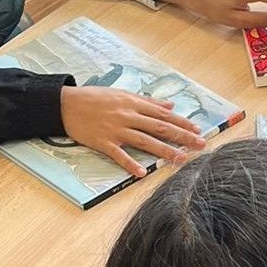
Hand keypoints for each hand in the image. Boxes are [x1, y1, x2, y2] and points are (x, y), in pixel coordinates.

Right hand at [58, 85, 206, 176]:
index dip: (182, 122)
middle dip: (182, 137)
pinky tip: (142, 173)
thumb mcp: (123, 93)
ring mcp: (116, 130)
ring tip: (181, 159)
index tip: (198, 130)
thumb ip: (148, 101)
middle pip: (160, 127)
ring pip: (145, 141)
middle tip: (200, 145)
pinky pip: (119, 155)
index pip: (164, 114)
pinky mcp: (102, 142)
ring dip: (165, 151)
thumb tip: (170, 105)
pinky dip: (130, 164)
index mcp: (134, 103)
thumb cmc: (95, 97)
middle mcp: (128, 116)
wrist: (66, 104)